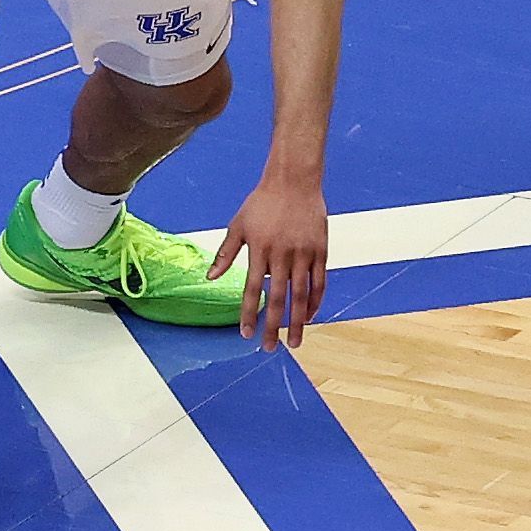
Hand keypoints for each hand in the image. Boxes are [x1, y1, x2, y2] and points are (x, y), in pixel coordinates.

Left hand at [210, 167, 329, 351]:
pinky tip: (310, 316)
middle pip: (277, 299)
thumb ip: (225, 254)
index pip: (251, 290)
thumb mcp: (238, 225)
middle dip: (273, 326)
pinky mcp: (320, 250)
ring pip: (301, 295)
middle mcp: (282, 255)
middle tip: (270, 349)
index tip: (246, 335)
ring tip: (294, 342)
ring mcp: (304, 254)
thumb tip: (209, 278)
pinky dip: (316, 301)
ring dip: (298, 321)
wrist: (293, 181)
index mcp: (259, 251)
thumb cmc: (261, 202)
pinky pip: (320, 282)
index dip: (248, 314)